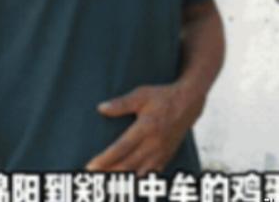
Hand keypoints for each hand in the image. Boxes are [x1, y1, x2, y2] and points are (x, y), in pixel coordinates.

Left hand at [85, 82, 204, 176]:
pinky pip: (150, 175)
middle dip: (108, 173)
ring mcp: (161, 154)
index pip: (121, 148)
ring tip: (104, 184)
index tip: (90, 166)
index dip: (105, 159)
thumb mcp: (141, 94)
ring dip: (121, 180)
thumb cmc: (162, 97)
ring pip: (138, 173)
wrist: (188, 104)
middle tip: (91, 178)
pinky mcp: (165, 158)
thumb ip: (121, 103)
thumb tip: (101, 108)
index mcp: (146, 128)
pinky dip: (137, 181)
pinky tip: (126, 185)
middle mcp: (154, 145)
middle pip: (127, 165)